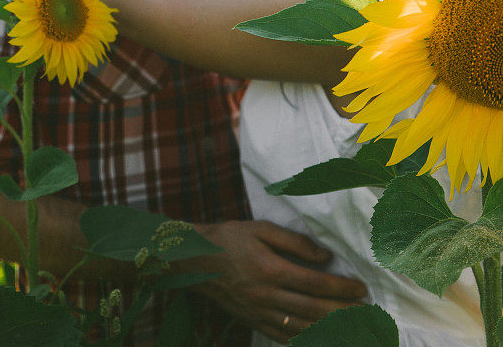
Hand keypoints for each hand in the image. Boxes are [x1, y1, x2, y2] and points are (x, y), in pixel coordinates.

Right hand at [189, 220, 365, 343]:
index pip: (315, 282)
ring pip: (302, 327)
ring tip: (353, 328)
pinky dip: (305, 340)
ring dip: (330, 330)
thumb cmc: (230, 238)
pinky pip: (284, 337)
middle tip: (367, 313)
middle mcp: (267, 296)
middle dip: (344, 312)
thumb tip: (324, 256)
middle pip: (314, 309)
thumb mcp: (261, 229)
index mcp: (270, 269)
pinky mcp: (253, 322)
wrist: (196, 260)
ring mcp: (260, 313)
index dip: (341, 288)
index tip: (361, 288)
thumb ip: (294, 242)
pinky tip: (321, 338)